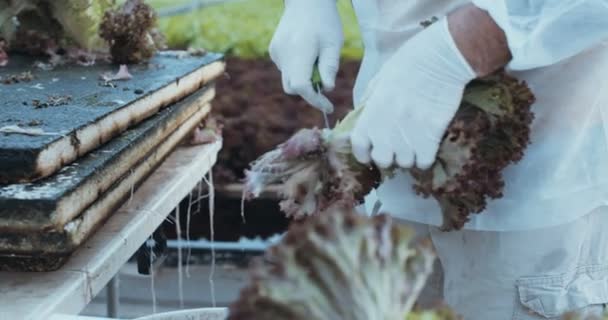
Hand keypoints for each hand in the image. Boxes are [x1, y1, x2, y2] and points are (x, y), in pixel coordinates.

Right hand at [269, 0, 342, 112]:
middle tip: (325, 81)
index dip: (315, 100)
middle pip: (292, 87)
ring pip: (288, 79)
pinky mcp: (274, 50)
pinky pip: (285, 69)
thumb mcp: (333, 43)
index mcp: (300, 50)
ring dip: (302, 79)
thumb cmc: (324, 21)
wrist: (306, 1)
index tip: (328, 106)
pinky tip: (305, 53)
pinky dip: (296, 69)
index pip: (302, 86)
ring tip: (315, 61)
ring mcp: (276, 52)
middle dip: (309, 91)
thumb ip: (330, 67)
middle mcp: (283, 53)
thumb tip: (328, 89)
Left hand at [350, 18, 475, 168]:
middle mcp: (388, 124)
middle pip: (382, 160)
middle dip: (388, 156)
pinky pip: (424, 160)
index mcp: (372, 110)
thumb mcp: (381, 77)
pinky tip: (427, 146)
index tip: (371, 153)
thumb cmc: (410, 62)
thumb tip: (361, 116)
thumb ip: (370, 100)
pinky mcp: (432, 133)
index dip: (364, 153)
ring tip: (414, 144)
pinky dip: (425, 157)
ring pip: (405, 162)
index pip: (359, 146)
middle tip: (396, 147)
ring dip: (408, 157)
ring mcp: (410, 130)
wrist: (442, 56)